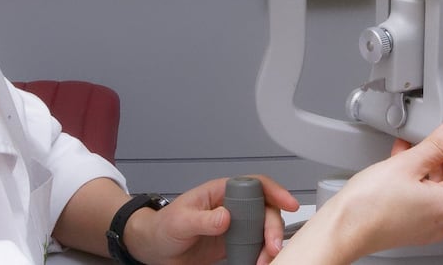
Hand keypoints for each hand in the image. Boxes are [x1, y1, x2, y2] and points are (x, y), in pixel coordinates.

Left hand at [126, 174, 298, 264]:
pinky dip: (261, 255)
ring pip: (263, 230)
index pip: (254, 184)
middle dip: (273, 227)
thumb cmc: (162, 227)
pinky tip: (260, 262)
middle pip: (265, 210)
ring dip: (269, 244)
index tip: (287, 204)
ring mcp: (235, 226)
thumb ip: (202, 219)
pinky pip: (255, 247)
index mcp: (220, 192)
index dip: (274, 191)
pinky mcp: (234, 244)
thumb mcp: (179, 221)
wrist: (154, 250)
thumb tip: (225, 216)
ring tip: (266, 259)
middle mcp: (231, 207)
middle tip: (273, 246)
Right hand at [277, 116, 442, 263]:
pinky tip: (407, 155)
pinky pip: (426, 193)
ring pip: (442, 185)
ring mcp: (427, 222)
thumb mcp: (405, 164)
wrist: (341, 229)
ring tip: (423, 138)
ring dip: (436, 160)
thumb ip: (436, 144)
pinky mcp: (412, 222)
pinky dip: (421, 173)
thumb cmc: (367, 205)